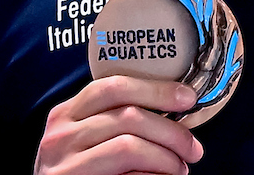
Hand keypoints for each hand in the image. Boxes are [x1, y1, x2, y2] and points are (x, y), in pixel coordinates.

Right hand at [34, 75, 203, 174]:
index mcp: (66, 114)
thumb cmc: (76, 172)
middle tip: (192, 147)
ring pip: (129, 146)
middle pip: (129, 116)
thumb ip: (112, 121)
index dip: (156, 89)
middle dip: (171, 131)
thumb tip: (170, 108)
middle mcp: (61, 135)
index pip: (114, 87)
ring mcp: (65, 164)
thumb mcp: (83, 139)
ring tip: (178, 168)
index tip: (186, 98)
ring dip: (165, 158)